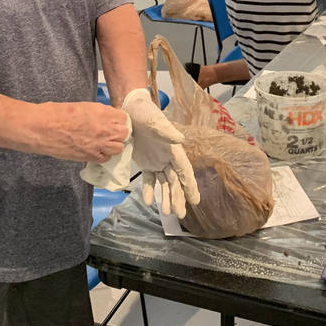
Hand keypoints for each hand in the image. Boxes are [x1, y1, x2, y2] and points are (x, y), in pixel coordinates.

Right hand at [33, 101, 128, 162]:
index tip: (113, 122)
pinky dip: (102, 155)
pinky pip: (105, 158)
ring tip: (103, 143)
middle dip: (118, 133)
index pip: (123, 118)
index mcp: (102, 112)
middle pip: (124, 133)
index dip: (118, 120)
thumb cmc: (56, 113)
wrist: (41, 128)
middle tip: (109, 132)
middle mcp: (104, 128)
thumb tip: (106, 118)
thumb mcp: (82, 106)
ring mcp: (99, 144)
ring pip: (119, 147)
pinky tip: (94, 151)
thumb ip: (98, 113)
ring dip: (113, 145)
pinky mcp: (90, 156)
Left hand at [122, 88, 199, 217]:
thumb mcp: (154, 121)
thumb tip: (179, 140)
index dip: (190, 186)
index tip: (196, 201)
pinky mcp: (146, 162)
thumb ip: (166, 131)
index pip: (184, 171)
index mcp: (174, 149)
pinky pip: (150, 179)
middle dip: (179, 198)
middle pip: (176, 181)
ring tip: (167, 213)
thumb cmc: (145, 113)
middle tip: (180, 215)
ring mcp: (158, 161)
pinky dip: (149, 190)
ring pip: (165, 183)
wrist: (129, 110)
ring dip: (166, 197)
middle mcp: (168, 157)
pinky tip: (149, 201)